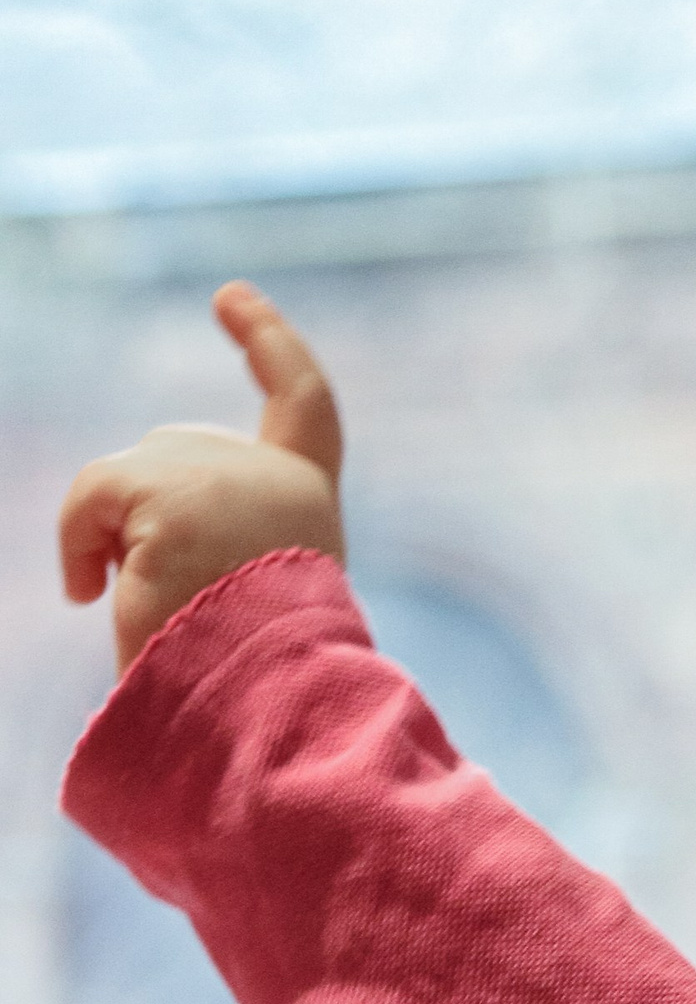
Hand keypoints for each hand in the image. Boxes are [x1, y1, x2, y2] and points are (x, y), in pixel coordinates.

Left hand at [58, 281, 345, 673]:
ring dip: (107, 535)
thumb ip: (223, 536)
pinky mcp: (174, 498)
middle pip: (174, 453)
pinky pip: (93, 496)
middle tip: (123, 583)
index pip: (303, 407)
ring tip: (125, 602)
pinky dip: (77, 542)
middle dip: (134, 508)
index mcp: (309, 505)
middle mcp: (280, 479)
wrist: (264, 705)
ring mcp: (228, 481)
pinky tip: (88, 592)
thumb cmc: (255, 677)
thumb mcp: (254, 593)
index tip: (231, 297)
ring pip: (127, 476)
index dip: (270, 345)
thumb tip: (118, 554)